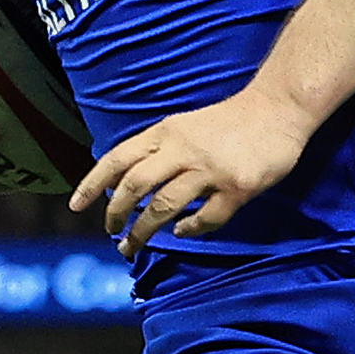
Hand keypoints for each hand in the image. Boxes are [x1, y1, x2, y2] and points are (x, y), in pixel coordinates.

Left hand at [67, 85, 313, 259]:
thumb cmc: (228, 121)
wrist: (278, 108)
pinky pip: (206, 217)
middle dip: (116, 214)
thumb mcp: (183, 126)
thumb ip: (157, 150)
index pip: (118, 159)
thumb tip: (122, 184)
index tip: (76, 206)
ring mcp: (210, 169)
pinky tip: (182, 233)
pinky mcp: (237, 187)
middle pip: (135, 186)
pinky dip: (190, 229)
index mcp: (166, 133)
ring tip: (133, 245)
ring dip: (144, 230)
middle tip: (111, 233)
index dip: (93, 184)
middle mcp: (183, 150)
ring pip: (164, 206)